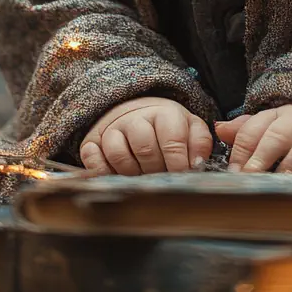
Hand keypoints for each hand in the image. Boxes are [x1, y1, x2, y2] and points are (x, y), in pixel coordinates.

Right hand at [79, 96, 213, 175]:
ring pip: (118, 153)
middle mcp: (135, 118)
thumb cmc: (166, 127)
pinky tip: (114, 175)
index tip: (182, 177)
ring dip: (131, 172)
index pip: (172, 140)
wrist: (135, 113)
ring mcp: (112, 129)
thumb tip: (198, 164)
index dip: (178, 163)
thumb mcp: (189, 128)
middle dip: (156, 170)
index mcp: (164, 113)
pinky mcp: (92, 141)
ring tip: (141, 177)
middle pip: (145, 149)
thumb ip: (199, 143)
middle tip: (161, 179)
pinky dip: (100, 169)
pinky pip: (91, 156)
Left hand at [214, 104, 291, 173]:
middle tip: (250, 178)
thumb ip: (249, 133)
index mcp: (282, 116)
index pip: (256, 127)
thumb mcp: (277, 132)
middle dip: (262, 155)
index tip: (233, 173)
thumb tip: (218, 129)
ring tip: (282, 180)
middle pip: (278, 133)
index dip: (242, 149)